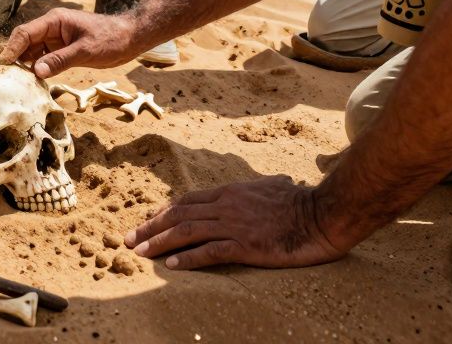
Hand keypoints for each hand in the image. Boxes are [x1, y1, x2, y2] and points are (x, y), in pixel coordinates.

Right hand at [0, 9, 139, 77]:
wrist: (130, 38)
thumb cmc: (110, 39)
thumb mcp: (85, 51)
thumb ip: (60, 60)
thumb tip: (36, 72)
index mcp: (54, 20)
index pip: (25, 33)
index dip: (12, 48)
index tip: (2, 65)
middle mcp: (52, 28)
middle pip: (25, 41)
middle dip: (15, 57)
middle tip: (4, 76)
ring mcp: (56, 39)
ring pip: (33, 51)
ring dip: (25, 65)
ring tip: (15, 82)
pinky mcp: (62, 49)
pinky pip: (44, 58)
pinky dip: (38, 69)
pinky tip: (33, 82)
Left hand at [124, 176, 346, 269]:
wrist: (322, 213)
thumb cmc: (302, 201)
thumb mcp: (274, 187)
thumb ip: (262, 187)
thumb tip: (273, 183)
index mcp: (229, 192)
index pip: (186, 201)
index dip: (162, 212)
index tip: (145, 222)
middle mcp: (225, 205)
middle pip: (177, 216)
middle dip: (149, 228)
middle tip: (128, 240)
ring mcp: (234, 224)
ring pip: (186, 232)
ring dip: (158, 243)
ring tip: (139, 253)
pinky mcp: (245, 244)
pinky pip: (209, 252)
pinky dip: (188, 259)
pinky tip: (171, 267)